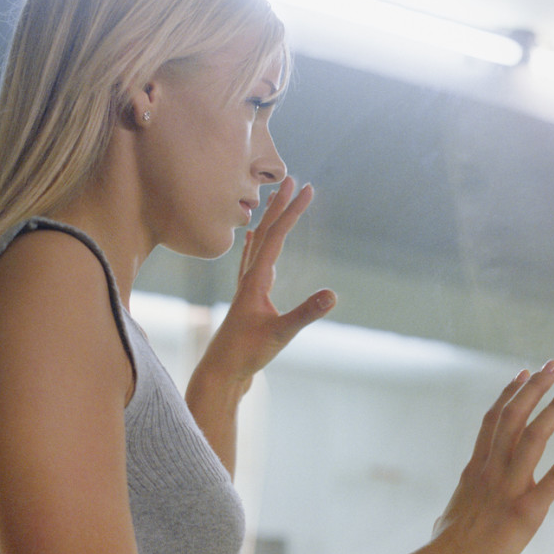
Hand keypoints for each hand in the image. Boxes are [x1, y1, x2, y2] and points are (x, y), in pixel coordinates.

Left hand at [195, 176, 335, 390]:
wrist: (220, 372)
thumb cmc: (247, 354)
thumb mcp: (281, 334)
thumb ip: (306, 314)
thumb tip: (333, 295)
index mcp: (256, 280)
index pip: (276, 237)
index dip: (292, 212)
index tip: (307, 189)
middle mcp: (248, 277)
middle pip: (264, 232)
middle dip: (280, 206)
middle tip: (294, 181)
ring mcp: (246, 286)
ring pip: (256, 243)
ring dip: (268, 220)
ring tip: (275, 201)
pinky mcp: (247, 297)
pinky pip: (252, 260)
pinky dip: (256, 243)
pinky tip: (252, 240)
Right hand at [417, 361, 553, 553]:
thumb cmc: (446, 552)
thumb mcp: (452, 514)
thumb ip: (464, 501)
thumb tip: (457, 508)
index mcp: (474, 470)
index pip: (493, 421)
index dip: (509, 395)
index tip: (523, 374)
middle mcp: (492, 471)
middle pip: (514, 417)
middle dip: (535, 388)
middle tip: (553, 365)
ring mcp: (509, 488)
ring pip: (534, 435)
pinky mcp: (527, 510)